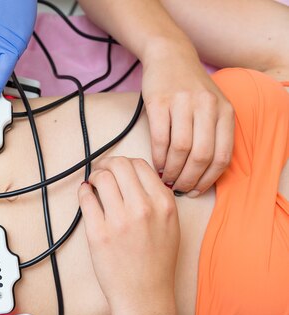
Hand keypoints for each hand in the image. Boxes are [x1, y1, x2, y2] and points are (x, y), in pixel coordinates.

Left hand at [77, 157, 179, 314]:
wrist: (145, 296)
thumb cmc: (156, 263)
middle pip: (119, 165)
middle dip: (106, 164)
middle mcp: (143, 208)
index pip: (140, 165)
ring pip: (101, 177)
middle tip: (101, 172)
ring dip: (93, 176)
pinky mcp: (98, 233)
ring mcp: (119, 220)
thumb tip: (133, 176)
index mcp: (164, 204)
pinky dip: (83, 192)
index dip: (124, 163)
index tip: (116, 169)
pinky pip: (86, 198)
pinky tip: (86, 196)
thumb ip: (156, 199)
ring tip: (92, 185)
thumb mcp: (170, 225)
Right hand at [142, 43, 234, 196]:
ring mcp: (183, 103)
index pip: (222, 155)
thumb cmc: (190, 88)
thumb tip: (203, 173)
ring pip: (181, 149)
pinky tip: (156, 164)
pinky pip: (160, 138)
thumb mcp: (212, 106)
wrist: (170, 56)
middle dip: (188, 178)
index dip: (209, 179)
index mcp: (225, 111)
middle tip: (178, 188)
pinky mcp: (160, 102)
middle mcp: (208, 106)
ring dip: (171, 170)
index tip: (196, 190)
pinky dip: (158, 156)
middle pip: (201, 155)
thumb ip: (213, 133)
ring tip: (165, 178)